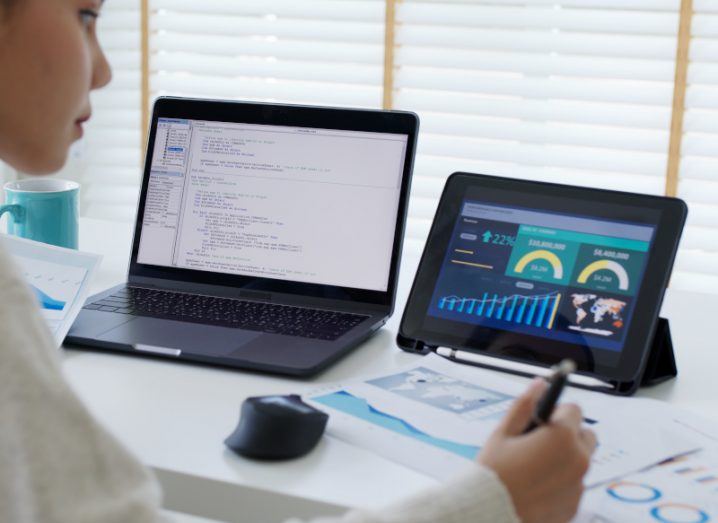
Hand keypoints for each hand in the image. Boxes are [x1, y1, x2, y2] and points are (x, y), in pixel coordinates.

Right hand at [479, 379, 596, 522]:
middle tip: (538, 442)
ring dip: (565, 457)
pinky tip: (536, 484)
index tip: (539, 420)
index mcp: (562, 437)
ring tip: (534, 466)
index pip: (574, 409)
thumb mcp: (503, 433)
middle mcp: (578, 460)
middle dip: (567, 433)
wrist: (490, 515)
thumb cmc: (494, 473)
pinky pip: (574, 483)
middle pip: (585, 434)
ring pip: (580, 460)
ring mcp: (579, 485)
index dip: (555, 412)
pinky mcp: (575, 505)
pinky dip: (562, 480)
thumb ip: (524, 405)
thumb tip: (539, 383)